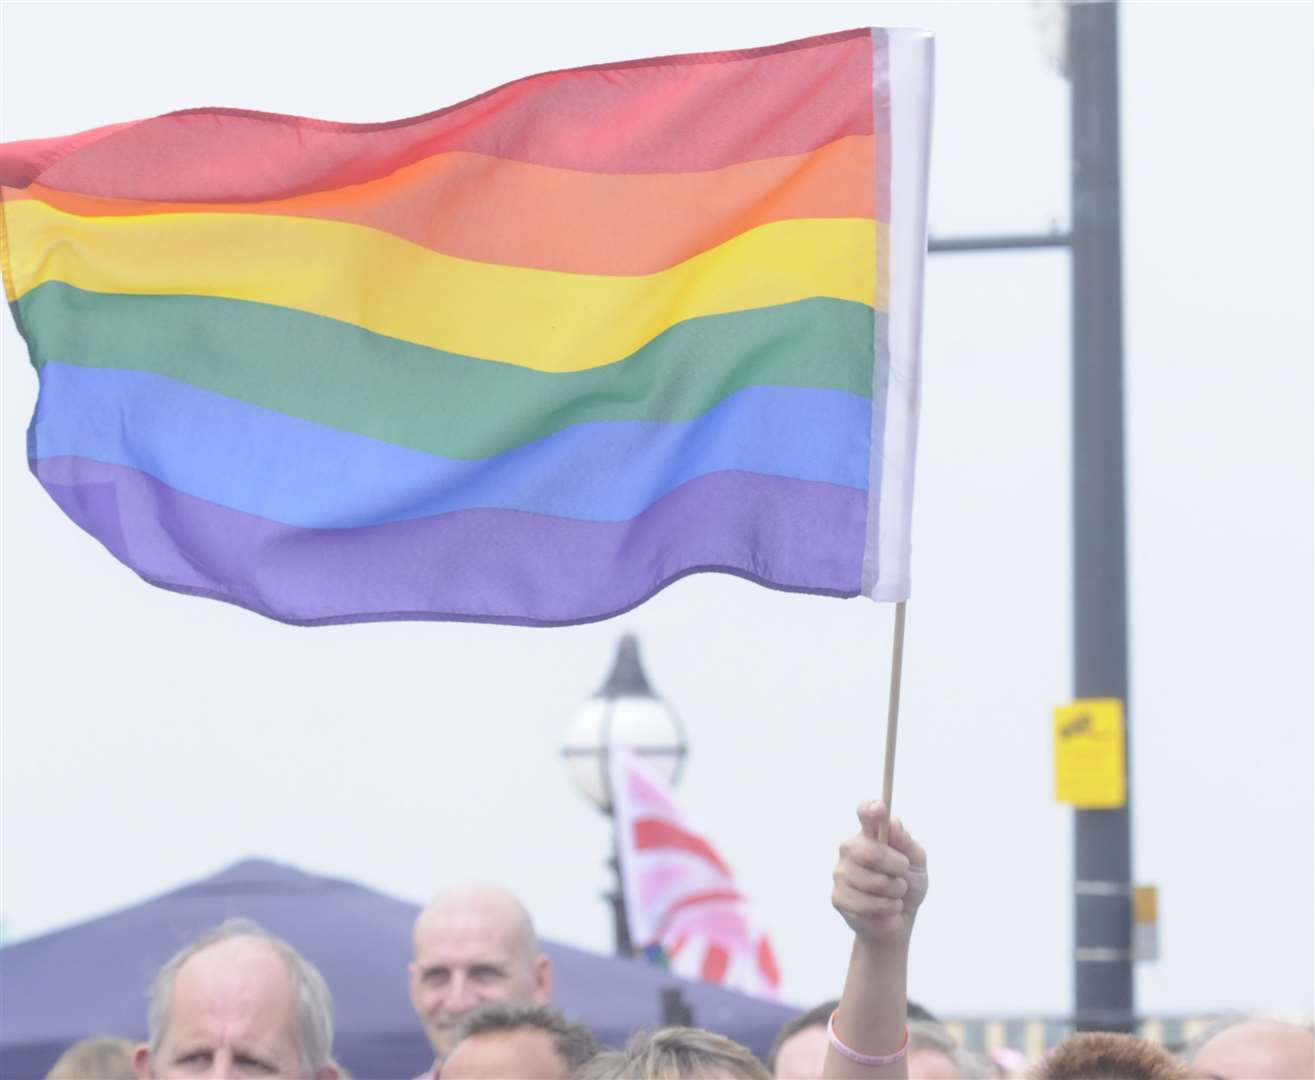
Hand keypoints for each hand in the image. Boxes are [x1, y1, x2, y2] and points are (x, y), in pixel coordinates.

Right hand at [832, 801, 927, 949]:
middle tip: (901, 874)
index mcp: (870, 834)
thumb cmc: (907, 884)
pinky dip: (887, 908)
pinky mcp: (839, 897)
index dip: (870, 810)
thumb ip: (906, 842)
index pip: (865, 813)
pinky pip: (869, 904)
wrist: (900, 919)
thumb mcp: (916, 861)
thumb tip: (893, 825)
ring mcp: (841, 873)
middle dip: (897, 867)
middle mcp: (850, 849)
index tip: (880, 808)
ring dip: (895, 892)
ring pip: (875, 882)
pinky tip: (885, 908)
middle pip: (871, 852)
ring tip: (894, 894)